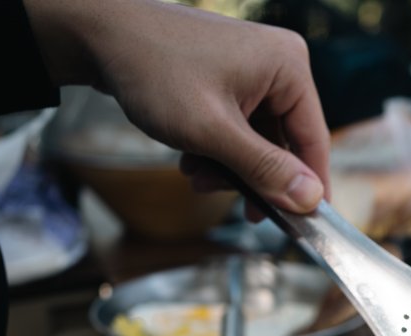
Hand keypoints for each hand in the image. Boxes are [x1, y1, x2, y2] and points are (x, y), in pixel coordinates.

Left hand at [24, 0, 329, 213]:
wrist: (96, 33)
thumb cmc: (153, 71)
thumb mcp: (213, 132)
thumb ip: (265, 169)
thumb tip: (311, 200)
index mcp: (288, 67)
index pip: (314, 139)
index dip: (310, 186)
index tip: (306, 225)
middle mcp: (278, 64)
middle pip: (284, 142)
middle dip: (253, 176)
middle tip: (229, 201)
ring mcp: (253, 70)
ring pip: (258, 140)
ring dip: (230, 167)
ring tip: (195, 176)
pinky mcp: (230, 77)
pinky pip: (239, 127)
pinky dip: (218, 150)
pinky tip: (190, 158)